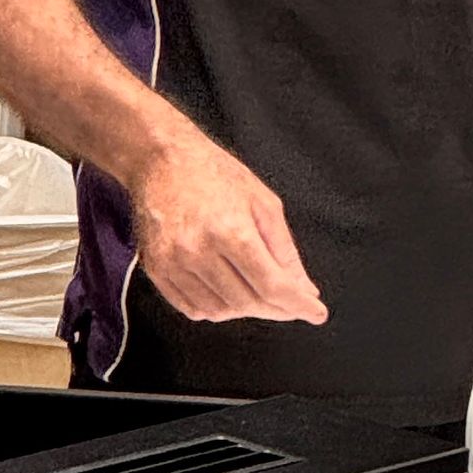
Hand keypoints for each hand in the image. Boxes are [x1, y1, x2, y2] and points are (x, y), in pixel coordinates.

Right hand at [126, 120, 327, 325]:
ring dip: (246, 310)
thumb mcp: (263, 203)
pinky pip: (192, 308)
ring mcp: (172, 263)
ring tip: (260, 294)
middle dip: (276, 310)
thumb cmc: (216, 175)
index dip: (298, 304)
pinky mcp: (155, 270)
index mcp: (231, 231)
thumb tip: (304, 289)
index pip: (271, 285)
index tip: (316, 312)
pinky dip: (216, 309)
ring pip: (219, 311)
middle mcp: (198, 252)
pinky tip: (230, 294)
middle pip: (246, 302)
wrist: (161, 160)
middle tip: (292, 305)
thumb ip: (285, 251)